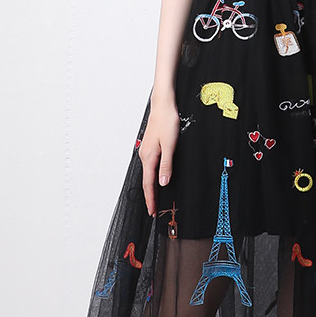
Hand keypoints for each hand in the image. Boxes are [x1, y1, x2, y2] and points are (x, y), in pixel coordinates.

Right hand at [139, 96, 179, 216]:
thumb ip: (166, 165)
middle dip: (149, 196)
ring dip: (150, 187)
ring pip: (147, 174)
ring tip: (154, 199)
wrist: (163, 105)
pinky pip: (149, 167)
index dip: (150, 198)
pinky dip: (151, 177)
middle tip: (153, 210)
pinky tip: (156, 179)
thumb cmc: (167, 122)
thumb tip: (163, 183)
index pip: (149, 184)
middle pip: (146, 181)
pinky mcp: (150, 147)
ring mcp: (146, 151)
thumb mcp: (170, 145)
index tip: (151, 211)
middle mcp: (145, 155)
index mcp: (149, 157)